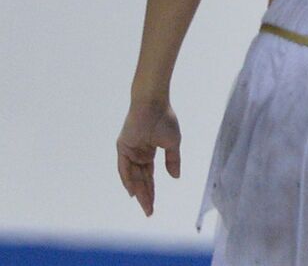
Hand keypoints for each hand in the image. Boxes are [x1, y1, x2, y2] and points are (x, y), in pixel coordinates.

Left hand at [117, 99, 181, 216]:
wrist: (153, 104)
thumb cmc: (165, 119)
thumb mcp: (173, 143)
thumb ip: (173, 160)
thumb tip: (175, 177)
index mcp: (148, 152)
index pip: (149, 176)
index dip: (151, 191)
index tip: (153, 206)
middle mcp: (137, 154)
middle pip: (141, 180)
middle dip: (146, 195)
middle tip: (149, 211)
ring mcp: (129, 151)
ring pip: (133, 176)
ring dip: (138, 191)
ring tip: (145, 205)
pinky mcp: (123, 147)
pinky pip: (124, 168)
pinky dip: (127, 180)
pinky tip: (132, 192)